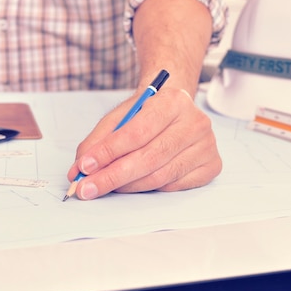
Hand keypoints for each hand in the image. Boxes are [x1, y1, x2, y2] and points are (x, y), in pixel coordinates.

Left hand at [66, 87, 221, 199]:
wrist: (173, 110)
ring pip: (160, 176)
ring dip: (127, 186)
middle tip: (87, 188)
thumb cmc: (145, 115)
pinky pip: (173, 186)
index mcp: (172, 101)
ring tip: (105, 186)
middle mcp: (195, 122)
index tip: (85, 167)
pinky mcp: (212, 165)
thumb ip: (96, 142)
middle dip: (112, 176)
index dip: (108, 152)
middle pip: (149, 158)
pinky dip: (148, 189)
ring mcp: (207, 145)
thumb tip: (77, 170)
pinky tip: (132, 185)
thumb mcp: (118, 119)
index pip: (136, 132)